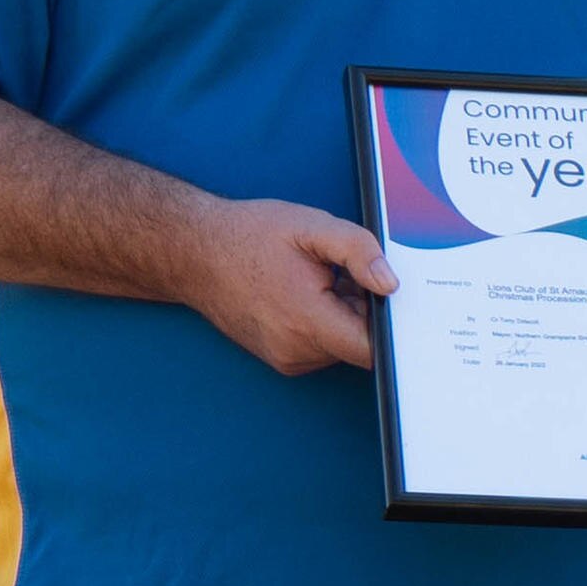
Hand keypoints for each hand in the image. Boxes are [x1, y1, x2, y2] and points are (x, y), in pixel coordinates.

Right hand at [184, 197, 390, 375]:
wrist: (195, 252)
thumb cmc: (250, 237)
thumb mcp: (313, 227)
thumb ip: (359, 251)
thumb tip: (390, 284)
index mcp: (307, 321)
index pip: (372, 350)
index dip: (390, 325)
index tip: (390, 300)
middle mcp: (296, 351)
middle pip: (360, 344)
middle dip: (364, 310)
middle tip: (342, 275)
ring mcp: (286, 358)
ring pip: (341, 345)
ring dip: (344, 315)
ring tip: (319, 281)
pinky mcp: (281, 358)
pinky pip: (321, 346)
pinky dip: (325, 322)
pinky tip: (306, 294)